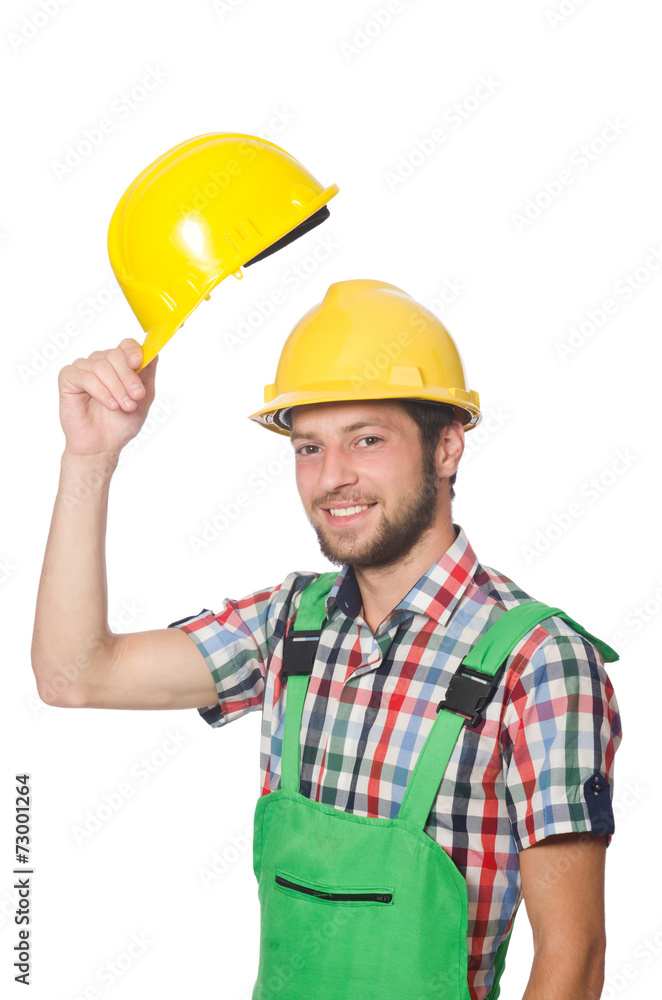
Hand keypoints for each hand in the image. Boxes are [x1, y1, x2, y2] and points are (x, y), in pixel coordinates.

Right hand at [58, 339, 157, 458]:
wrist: (103, 445)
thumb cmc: (121, 422)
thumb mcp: (144, 398)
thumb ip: (147, 374)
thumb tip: (153, 352)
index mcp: (119, 364)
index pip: (126, 345)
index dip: (132, 351)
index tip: (138, 363)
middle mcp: (100, 362)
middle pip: (114, 354)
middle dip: (128, 377)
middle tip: (135, 397)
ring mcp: (83, 368)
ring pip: (100, 366)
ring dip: (116, 388)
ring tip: (123, 406)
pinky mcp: (68, 378)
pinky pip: (85, 377)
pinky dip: (100, 391)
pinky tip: (110, 405)